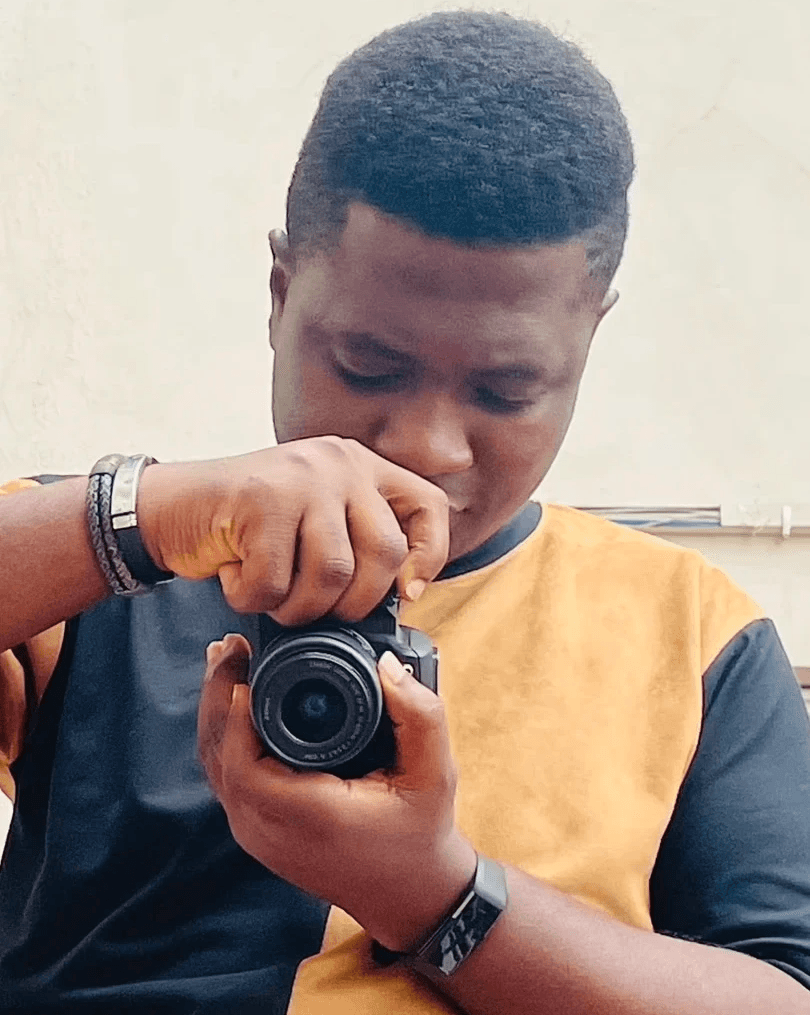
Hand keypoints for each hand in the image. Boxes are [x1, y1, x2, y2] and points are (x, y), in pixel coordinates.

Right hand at [137, 437, 449, 624]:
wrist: (170, 506)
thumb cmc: (248, 526)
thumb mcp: (316, 517)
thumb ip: (358, 538)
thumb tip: (404, 595)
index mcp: (361, 465)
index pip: (429, 505)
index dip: (429, 556)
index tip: (407, 592)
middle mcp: (339, 463)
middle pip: (385, 553)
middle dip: (353, 603)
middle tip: (316, 608)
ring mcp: (301, 478)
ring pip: (333, 574)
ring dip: (299, 607)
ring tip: (272, 596)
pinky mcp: (261, 501)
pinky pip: (276, 583)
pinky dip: (254, 599)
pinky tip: (237, 579)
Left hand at [198, 633, 476, 951]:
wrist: (410, 894)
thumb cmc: (420, 832)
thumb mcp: (435, 774)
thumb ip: (419, 715)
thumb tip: (386, 664)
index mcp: (308, 816)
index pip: (244, 763)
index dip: (233, 712)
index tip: (245, 664)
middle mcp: (270, 830)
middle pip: (218, 757)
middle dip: (217, 696)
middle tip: (230, 647)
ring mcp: (258, 835)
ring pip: (215, 767)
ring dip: (215, 712)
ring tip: (226, 661)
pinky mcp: (258, 832)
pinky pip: (226, 778)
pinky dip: (224, 735)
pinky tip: (234, 701)